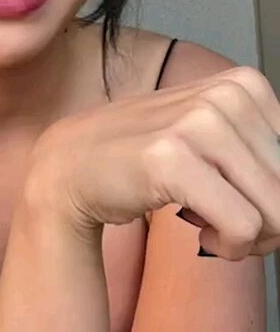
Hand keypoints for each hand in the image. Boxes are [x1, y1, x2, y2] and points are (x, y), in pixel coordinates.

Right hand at [27, 66, 279, 259]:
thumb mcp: (214, 138)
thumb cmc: (148, 159)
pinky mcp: (172, 159)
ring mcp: (197, 123)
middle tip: (221, 216)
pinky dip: (228, 247)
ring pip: (276, 213)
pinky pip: (243, 227)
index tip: (235, 193)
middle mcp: (226, 95)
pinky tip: (196, 231)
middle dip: (268, 222)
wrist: (71, 165)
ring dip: (248, 239)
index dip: (275, 195)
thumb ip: (264, 158)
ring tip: (207, 222)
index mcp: (244, 84)